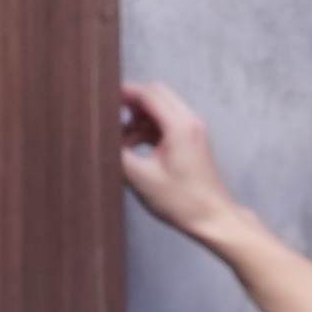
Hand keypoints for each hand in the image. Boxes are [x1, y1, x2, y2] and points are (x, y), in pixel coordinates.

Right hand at [114, 81, 247, 245]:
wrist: (212, 218)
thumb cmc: (182, 201)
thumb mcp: (140, 178)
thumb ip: (118, 153)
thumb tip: (100, 139)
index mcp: (179, 126)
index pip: (149, 93)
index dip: (124, 92)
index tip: (104, 98)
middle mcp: (189, 122)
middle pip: (156, 95)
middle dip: (131, 103)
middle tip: (110, 116)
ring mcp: (192, 131)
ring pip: (161, 108)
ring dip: (139, 118)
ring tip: (120, 141)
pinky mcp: (191, 141)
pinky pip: (167, 123)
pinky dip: (149, 129)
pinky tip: (134, 149)